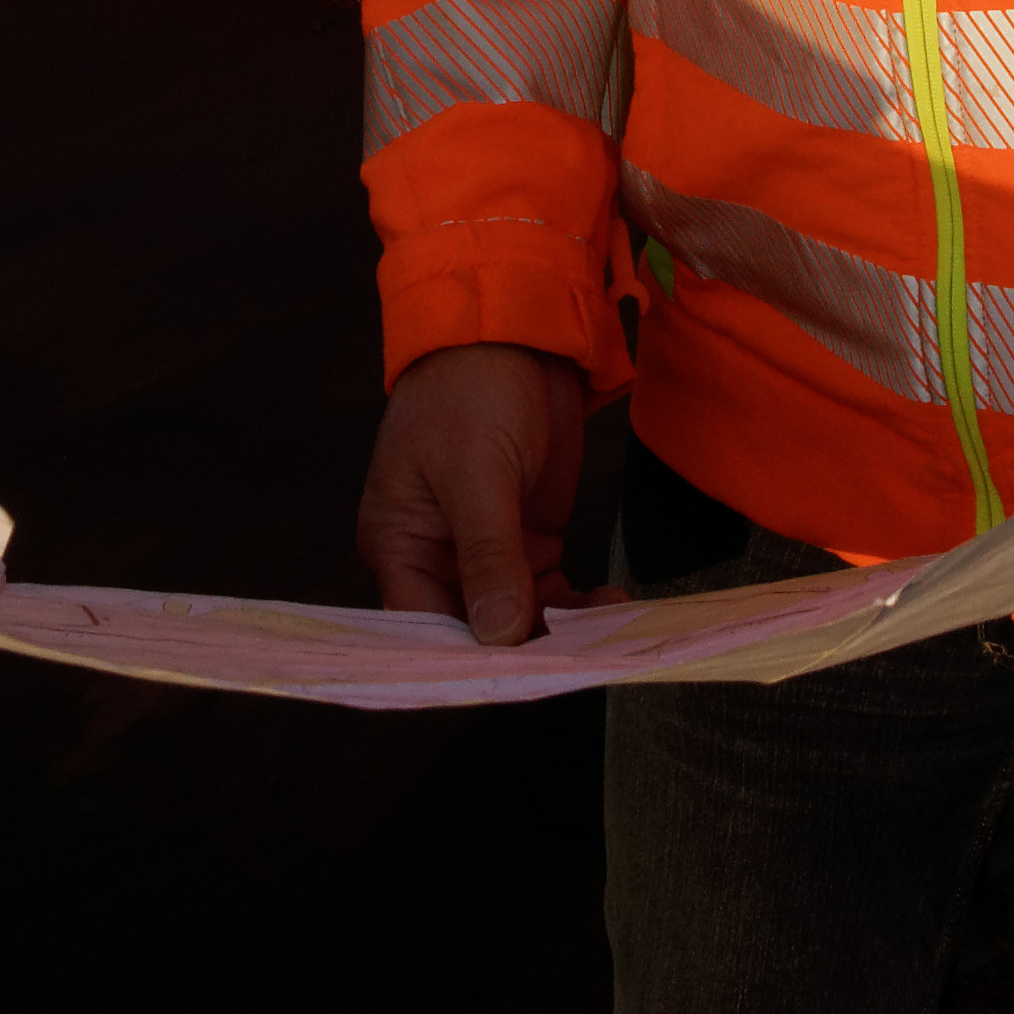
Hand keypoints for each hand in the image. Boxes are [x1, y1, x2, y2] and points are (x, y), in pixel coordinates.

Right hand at [357, 343, 591, 644]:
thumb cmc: (471, 393)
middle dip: (526, 651)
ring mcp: (485, 554)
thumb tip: (498, 635)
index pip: (423, 631)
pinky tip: (613, 603)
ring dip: (563, 631)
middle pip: (473, 635)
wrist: (517, 331)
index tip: (522, 683)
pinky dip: (580, 607)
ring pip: (519, 621)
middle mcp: (436, 562)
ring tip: (610, 628)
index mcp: (400, 547)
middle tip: (583, 658)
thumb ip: (488, 555)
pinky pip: (549, 595)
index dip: (467, 663)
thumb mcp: (476, 472)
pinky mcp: (528, 541)